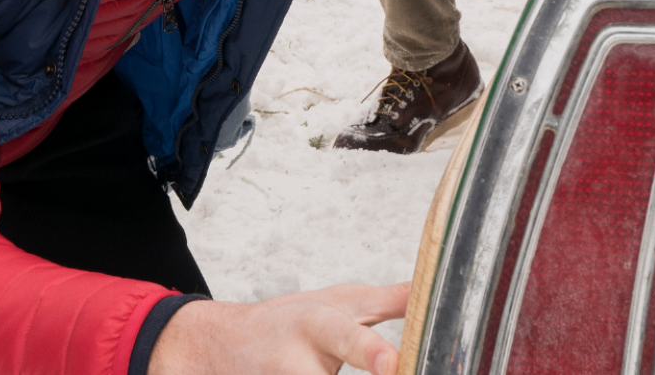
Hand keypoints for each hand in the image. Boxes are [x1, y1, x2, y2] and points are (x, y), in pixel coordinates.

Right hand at [147, 282, 409, 374]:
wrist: (223, 343)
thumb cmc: (292, 321)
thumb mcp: (339, 301)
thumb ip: (389, 300)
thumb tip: (432, 288)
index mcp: (318, 326)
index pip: (346, 337)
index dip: (371, 353)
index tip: (392, 364)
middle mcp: (295, 363)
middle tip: (388, 371)